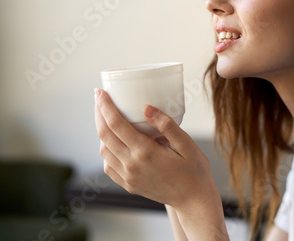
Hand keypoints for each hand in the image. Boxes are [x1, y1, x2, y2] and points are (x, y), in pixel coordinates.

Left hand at [94, 88, 215, 209]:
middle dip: (98, 114)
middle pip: (104, 135)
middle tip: (99, 99)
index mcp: (145, 152)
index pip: (116, 124)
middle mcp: (132, 165)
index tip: (100, 92)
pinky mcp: (128, 185)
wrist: (193, 200)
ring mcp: (128, 177)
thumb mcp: (187, 144)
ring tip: (106, 117)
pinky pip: (109, 166)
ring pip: (104, 151)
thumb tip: (147, 108)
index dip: (105, 106)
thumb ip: (167, 125)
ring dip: (101, 132)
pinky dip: (106, 150)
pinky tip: (114, 142)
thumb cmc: (194, 171)